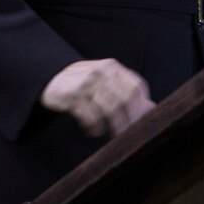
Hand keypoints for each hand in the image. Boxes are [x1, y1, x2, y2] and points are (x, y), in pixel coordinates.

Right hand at [40, 58, 154, 136]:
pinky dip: (94, 127)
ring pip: (109, 109)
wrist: (50, 79)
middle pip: (125, 100)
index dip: (141, 108)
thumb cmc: (84, 85)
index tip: (139, 124)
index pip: (136, 87)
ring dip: (112, 127)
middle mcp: (101, 71)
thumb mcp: (106, 83)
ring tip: (109, 135)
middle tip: (126, 136)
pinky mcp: (71, 95)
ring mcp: (86, 82)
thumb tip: (152, 109)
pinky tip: (92, 131)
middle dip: (128, 122)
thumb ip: (127, 92)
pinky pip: (89, 116)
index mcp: (113, 67)